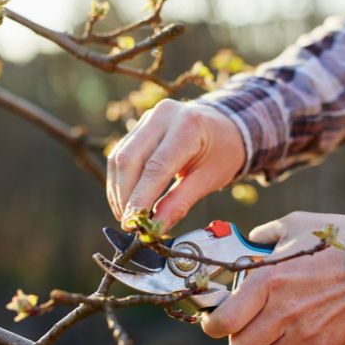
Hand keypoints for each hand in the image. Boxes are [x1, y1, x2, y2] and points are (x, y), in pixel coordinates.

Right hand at [106, 99, 244, 230]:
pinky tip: (125, 200)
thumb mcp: (209, 179)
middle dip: (124, 196)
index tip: (132, 223)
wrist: (226, 126)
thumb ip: (180, 202)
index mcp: (188, 126)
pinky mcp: (139, 125)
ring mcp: (149, 118)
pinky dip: (119, 180)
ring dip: (118, 190)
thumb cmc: (222, 153)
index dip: (140, 198)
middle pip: (129, 159)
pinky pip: (121, 154)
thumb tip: (155, 228)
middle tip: (128, 223)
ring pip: (120, 157)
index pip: (156, 167)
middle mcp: (164, 116)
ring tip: (126, 216)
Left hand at [201, 211, 344, 344]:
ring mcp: (303, 334)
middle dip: (239, 339)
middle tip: (248, 326)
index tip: (218, 320)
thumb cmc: (337, 241)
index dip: (213, 325)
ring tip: (277, 330)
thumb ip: (265, 234)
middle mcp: (280, 312)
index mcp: (266, 281)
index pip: (222, 322)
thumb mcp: (296, 225)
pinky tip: (297, 340)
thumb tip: (250, 241)